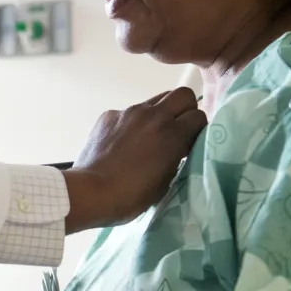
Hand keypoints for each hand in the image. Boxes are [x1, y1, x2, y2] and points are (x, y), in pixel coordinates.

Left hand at [63, 88, 204, 231]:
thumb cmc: (131, 195)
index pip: (199, 116)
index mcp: (171, 134)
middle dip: (185, 109)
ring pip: (155, 100)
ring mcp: (129, 112)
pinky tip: (123, 143)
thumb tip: (178, 148)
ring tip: (150, 137)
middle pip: (182, 95)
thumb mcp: (165, 181)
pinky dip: (133, 123)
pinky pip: (129, 112)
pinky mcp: (109, 115)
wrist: (90, 191)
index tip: (191, 143)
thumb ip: (176, 157)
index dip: (198, 130)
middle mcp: (153, 115)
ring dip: (159, 114)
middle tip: (178, 130)